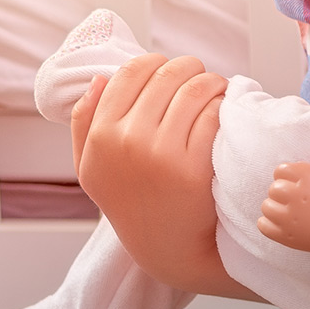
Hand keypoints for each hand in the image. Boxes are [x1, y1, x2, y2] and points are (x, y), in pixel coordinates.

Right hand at [71, 54, 251, 299]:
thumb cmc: (130, 202)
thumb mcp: (90, 167)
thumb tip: (99, 79)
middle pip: (166, 76)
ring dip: (211, 82)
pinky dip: (223, 105)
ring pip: (195, 90)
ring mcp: (162, 154)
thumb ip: (85, 122)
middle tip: (199, 75)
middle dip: (188, 68)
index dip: (155, 62)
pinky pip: (214, 116)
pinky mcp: (195, 167)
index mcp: (101, 135)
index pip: (130, 72)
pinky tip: (224, 110)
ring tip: (216, 88)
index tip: (168, 69)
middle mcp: (128, 141)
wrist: (165, 246)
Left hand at [259, 162, 309, 253]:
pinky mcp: (287, 235)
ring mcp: (290, 216)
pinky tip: (281, 223)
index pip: (280, 170)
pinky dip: (268, 223)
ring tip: (290, 214)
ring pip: (266, 206)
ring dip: (275, 208)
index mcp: (306, 177)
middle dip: (283, 194)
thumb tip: (286, 174)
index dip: (286, 178)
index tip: (295, 185)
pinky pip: (263, 225)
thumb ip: (305, 172)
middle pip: (273, 189)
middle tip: (296, 201)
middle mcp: (295, 194)